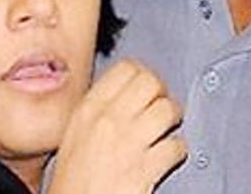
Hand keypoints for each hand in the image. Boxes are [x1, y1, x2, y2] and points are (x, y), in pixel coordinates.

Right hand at [48, 59, 186, 193]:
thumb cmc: (73, 182)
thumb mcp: (75, 135)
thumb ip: (100, 109)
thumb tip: (129, 91)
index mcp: (88, 111)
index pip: (127, 69)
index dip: (144, 74)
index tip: (147, 86)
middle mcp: (108, 122)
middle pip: (151, 82)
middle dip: (161, 93)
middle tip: (159, 106)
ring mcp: (128, 145)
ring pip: (168, 109)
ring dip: (174, 119)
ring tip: (166, 130)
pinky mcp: (145, 169)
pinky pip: (177, 146)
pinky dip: (177, 151)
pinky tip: (167, 156)